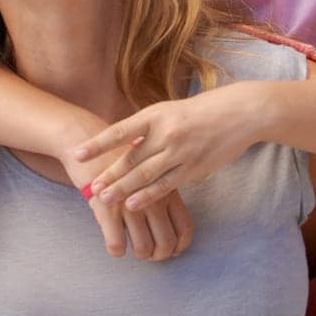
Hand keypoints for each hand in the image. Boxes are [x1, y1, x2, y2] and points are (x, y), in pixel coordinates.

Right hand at [59, 129, 194, 260]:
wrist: (86, 141)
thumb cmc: (118, 157)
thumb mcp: (149, 168)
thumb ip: (162, 189)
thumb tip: (173, 223)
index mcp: (166, 187)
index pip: (184, 226)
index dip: (180, 245)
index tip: (172, 250)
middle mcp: (152, 196)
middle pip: (166, 242)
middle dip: (159, 256)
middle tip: (150, 254)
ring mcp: (130, 203)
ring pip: (143, 248)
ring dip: (139, 254)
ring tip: (132, 249)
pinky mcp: (106, 208)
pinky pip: (116, 244)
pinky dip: (116, 250)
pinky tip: (115, 245)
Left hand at [74, 83, 259, 211]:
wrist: (239, 113)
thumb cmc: (201, 111)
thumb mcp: (170, 110)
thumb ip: (148, 127)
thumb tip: (123, 141)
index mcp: (157, 113)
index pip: (120, 130)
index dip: (98, 143)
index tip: (77, 153)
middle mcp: (166, 132)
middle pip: (131, 157)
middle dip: (108, 173)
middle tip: (89, 186)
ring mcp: (180, 151)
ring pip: (146, 174)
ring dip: (123, 188)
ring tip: (104, 198)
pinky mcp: (193, 167)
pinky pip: (166, 185)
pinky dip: (148, 195)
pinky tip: (133, 204)